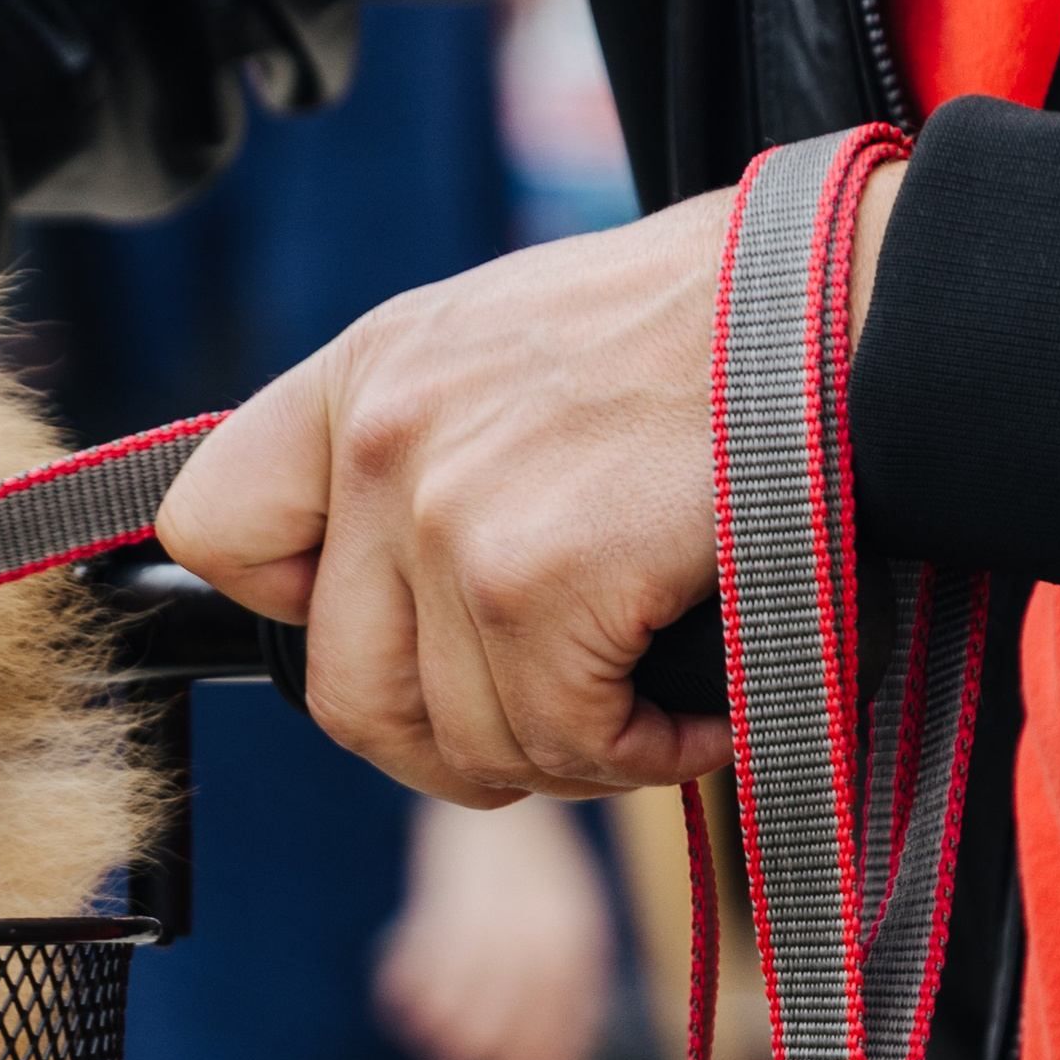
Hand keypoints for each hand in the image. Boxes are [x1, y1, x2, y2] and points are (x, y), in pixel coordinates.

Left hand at [156, 165, 901, 802]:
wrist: (845, 302)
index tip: (398, 632)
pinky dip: (644, 757)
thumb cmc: (708, 330)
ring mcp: (447, 512)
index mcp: (362, 372)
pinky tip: (700, 715)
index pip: (213, 531)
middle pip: (343, 691)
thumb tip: (388, 600)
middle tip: (548, 732)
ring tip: (648, 712)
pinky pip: (562, 744)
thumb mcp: (508, 347)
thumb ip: (424, 450)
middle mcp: (380, 438)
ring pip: (459, 739)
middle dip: (449, 744)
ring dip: (566, 757)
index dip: (297, 614)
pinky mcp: (535, 580)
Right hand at [373, 795, 614, 1059]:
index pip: (558, 1037)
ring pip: (449, 1021)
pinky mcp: (430, 906)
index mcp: (574, 943)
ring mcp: (478, 923)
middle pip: (498, 1041)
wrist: (494, 798)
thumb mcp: (569, 923)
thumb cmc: (535, 872)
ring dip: (440, 1038)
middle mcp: (530, 938)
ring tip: (438, 1038)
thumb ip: (566, 992)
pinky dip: (404, 997)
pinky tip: (405, 990)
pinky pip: (409, 983)